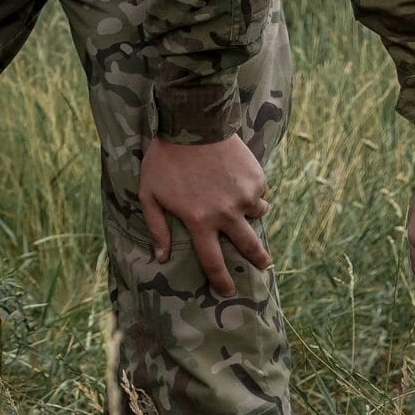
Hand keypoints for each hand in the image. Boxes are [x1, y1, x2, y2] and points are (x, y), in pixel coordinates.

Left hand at [141, 135, 273, 297]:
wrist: (193, 124)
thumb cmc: (166, 159)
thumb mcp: (150, 194)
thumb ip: (157, 227)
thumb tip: (161, 256)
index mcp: (200, 221)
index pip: (213, 261)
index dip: (221, 280)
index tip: (228, 291)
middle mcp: (226, 214)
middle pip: (249, 247)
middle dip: (258, 260)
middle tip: (264, 265)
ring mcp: (245, 196)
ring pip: (258, 215)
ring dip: (252, 214)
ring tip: (243, 206)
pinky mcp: (257, 178)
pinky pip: (260, 192)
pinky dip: (252, 190)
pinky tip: (237, 179)